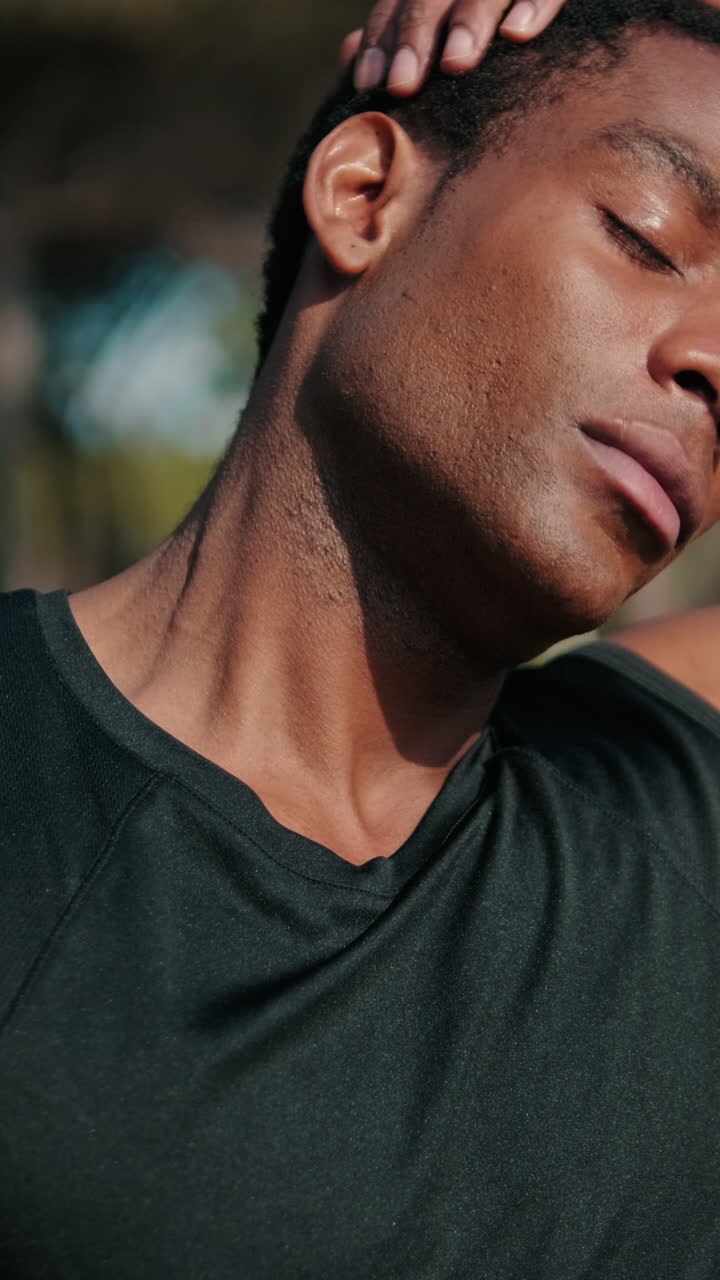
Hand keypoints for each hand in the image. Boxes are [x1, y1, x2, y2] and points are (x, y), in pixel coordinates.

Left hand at [341, 0, 568, 96]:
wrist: (538, 6)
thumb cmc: (486, 34)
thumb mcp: (438, 34)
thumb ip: (396, 36)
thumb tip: (348, 53)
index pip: (399, 4)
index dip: (382, 40)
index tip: (369, 82)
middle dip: (416, 36)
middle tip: (404, 85)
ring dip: (468, 20)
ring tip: (456, 63)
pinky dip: (535, 4)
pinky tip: (517, 35)